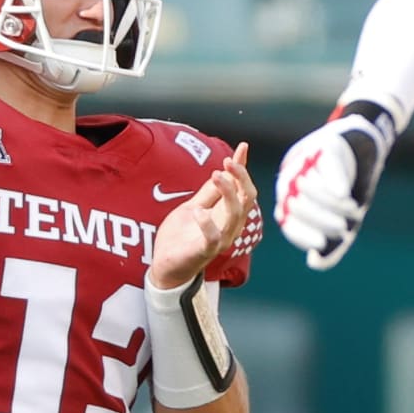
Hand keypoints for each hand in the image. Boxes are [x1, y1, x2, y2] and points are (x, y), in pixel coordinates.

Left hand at [150, 142, 257, 288]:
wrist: (166, 265)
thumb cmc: (182, 237)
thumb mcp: (194, 206)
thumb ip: (209, 192)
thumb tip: (222, 169)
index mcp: (226, 213)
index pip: (242, 188)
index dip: (243, 167)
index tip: (243, 146)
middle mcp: (229, 225)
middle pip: (247, 199)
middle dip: (241, 178)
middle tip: (228, 161)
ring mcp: (219, 239)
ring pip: (235, 215)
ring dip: (228, 193)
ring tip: (217, 175)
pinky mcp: (204, 251)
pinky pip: (213, 238)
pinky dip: (207, 224)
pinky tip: (199, 211)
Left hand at [274, 101, 395, 269]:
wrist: (360, 146)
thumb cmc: (345, 187)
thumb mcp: (340, 217)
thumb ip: (329, 241)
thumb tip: (314, 263)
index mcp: (290, 199)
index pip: (288, 222)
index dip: (302, 234)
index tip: (319, 244)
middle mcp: (292, 181)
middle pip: (297, 205)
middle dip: (320, 220)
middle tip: (341, 228)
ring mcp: (307, 162)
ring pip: (312, 188)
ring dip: (330, 203)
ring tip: (351, 211)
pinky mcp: (327, 147)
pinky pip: (328, 167)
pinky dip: (335, 181)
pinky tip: (343, 193)